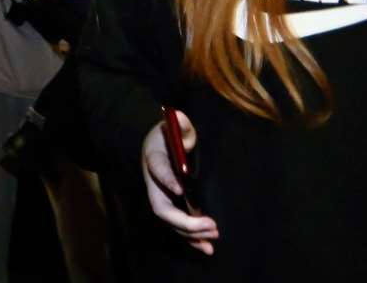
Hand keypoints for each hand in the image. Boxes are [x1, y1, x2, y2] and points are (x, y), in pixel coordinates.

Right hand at [141, 117, 218, 254]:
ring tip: (212, 238)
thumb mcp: (174, 126)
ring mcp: (161, 197)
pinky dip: (191, 239)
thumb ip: (182, 126)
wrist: (158, 146)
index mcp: (154, 158)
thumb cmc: (169, 136)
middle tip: (210, 225)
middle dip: (184, 221)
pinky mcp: (171, 207)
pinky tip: (207, 247)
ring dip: (190, 235)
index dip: (166, 179)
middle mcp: (154, 183)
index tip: (179, 188)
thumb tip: (180, 119)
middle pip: (162, 207)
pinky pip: (178, 227)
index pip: (157, 168)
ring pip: (171, 222)